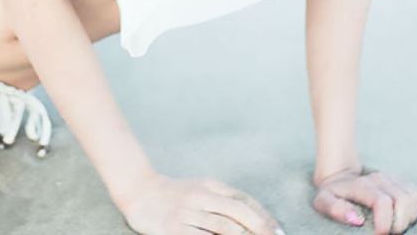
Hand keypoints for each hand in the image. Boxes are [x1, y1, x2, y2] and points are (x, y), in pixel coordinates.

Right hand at [118, 172, 285, 234]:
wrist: (139, 191)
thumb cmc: (173, 193)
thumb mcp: (200, 187)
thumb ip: (222, 198)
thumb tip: (252, 217)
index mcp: (210, 186)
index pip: (244, 200)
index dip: (263, 216)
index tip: (277, 230)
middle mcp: (202, 197)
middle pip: (238, 213)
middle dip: (260, 228)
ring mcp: (188, 213)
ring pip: (224, 228)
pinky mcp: (175, 228)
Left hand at [311, 165, 416, 232]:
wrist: (340, 177)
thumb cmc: (332, 194)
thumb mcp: (323, 202)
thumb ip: (334, 209)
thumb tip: (356, 220)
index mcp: (361, 185)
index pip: (382, 202)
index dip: (385, 223)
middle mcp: (379, 178)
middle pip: (403, 201)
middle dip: (399, 224)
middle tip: (388, 232)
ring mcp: (392, 178)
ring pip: (414, 198)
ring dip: (409, 217)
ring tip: (396, 226)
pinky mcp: (402, 181)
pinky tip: (404, 217)